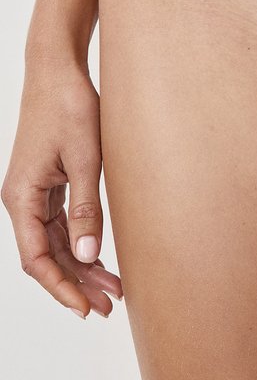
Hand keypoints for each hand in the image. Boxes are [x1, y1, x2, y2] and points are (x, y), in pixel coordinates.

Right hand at [2, 63, 122, 316]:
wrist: (59, 70)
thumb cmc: (70, 107)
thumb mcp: (84, 159)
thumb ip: (86, 209)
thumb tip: (87, 256)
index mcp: (22, 197)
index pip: (37, 258)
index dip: (61, 287)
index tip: (85, 308)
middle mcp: (22, 199)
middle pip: (46, 256)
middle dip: (76, 283)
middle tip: (108, 306)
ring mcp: (34, 192)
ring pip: (55, 243)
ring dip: (81, 266)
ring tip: (112, 290)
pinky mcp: (48, 182)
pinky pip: (60, 224)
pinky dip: (80, 243)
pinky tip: (101, 259)